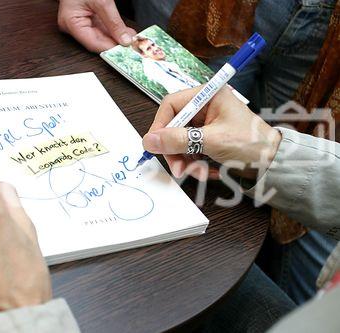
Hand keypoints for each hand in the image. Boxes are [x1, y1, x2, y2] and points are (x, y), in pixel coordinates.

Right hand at [58, 0, 135, 51]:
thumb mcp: (102, 1)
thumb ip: (114, 22)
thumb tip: (124, 39)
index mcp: (70, 22)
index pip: (92, 43)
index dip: (109, 49)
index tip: (124, 51)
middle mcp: (73, 25)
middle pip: (96, 41)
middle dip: (115, 43)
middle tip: (131, 45)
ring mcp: (80, 21)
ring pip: (100, 35)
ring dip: (116, 37)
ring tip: (130, 38)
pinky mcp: (87, 17)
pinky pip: (101, 28)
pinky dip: (113, 30)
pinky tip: (124, 32)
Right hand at [142, 86, 281, 179]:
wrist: (275, 163)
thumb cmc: (251, 144)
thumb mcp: (212, 141)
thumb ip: (178, 140)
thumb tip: (149, 141)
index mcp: (208, 95)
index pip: (171, 105)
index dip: (160, 125)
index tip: (156, 145)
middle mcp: (205, 106)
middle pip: (173, 125)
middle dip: (174, 149)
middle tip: (178, 169)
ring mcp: (206, 123)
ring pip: (180, 141)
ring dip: (184, 160)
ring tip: (197, 174)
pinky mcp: (208, 138)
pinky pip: (190, 150)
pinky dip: (194, 163)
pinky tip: (207, 172)